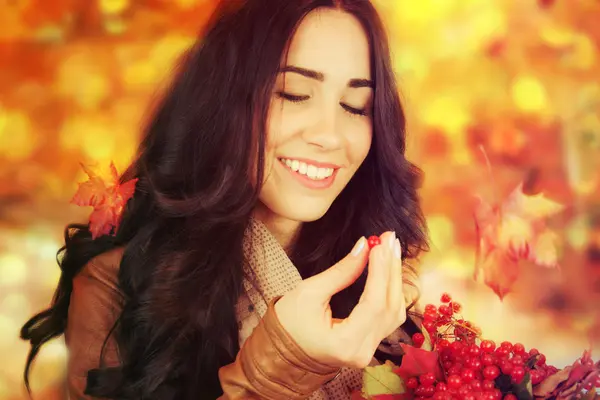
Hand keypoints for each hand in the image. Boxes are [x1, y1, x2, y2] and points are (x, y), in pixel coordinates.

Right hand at [274, 231, 404, 368]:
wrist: (281, 351)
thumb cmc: (288, 323)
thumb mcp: (309, 293)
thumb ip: (341, 272)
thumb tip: (364, 246)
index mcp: (345, 343)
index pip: (374, 303)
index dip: (380, 271)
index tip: (379, 244)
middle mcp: (363, 351)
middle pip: (390, 307)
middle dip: (391, 269)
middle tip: (389, 239)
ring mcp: (369, 350)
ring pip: (394, 311)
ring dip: (394, 278)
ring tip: (391, 249)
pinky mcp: (370, 344)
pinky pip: (389, 316)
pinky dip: (391, 290)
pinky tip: (389, 268)